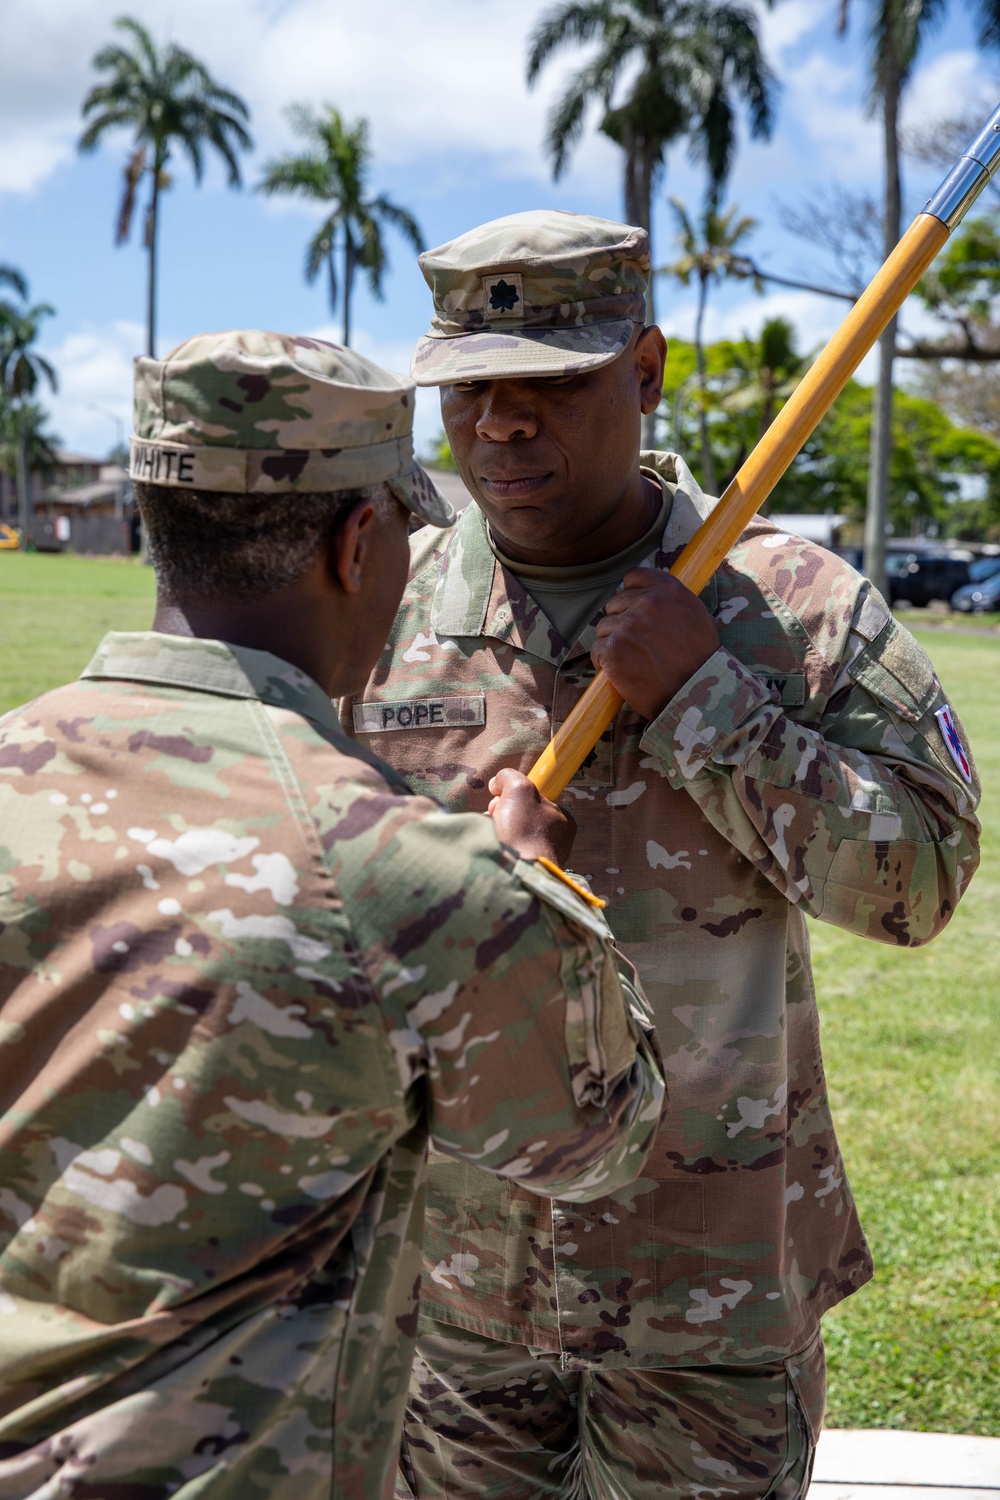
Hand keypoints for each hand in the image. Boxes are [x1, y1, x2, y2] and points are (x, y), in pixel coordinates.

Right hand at [487, 767, 575, 864]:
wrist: (516, 874)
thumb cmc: (524, 830)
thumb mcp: (519, 788)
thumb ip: (510, 777)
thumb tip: (498, 782)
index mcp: (562, 820)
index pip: (535, 799)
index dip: (514, 796)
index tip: (501, 798)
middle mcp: (555, 840)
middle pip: (520, 816)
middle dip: (501, 812)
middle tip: (494, 815)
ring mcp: (540, 858)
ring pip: (510, 834)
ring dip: (495, 829)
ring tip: (491, 833)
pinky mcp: (525, 872)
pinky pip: (506, 851)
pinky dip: (495, 845)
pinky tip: (492, 847)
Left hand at [591, 567, 720, 720]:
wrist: (695, 695)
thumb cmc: (700, 659)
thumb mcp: (697, 616)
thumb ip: (671, 598)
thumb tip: (648, 591)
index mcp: (668, 590)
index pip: (633, 577)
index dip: (630, 596)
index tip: (634, 611)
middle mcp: (647, 603)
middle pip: (614, 604)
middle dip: (621, 623)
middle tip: (638, 645)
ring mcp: (628, 625)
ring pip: (603, 627)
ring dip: (613, 643)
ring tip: (634, 660)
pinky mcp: (613, 649)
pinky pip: (597, 649)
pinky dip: (605, 662)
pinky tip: (623, 671)